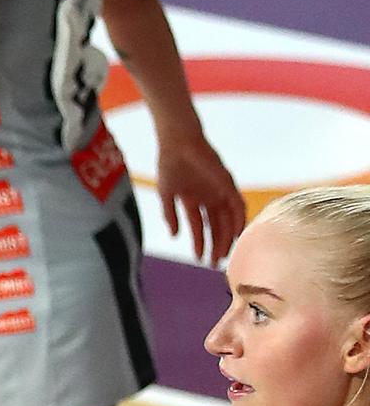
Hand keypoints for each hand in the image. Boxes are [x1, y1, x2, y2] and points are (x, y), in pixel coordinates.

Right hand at [154, 136, 244, 264]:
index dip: (200, 242)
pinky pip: (237, 205)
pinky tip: (236, 234)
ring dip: (227, 237)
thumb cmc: (169, 164)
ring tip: (223, 254)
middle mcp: (210, 198)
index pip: (201, 226)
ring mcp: (220, 191)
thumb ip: (170, 215)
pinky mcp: (227, 183)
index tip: (199, 258)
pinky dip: (238, 220)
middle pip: (217, 226)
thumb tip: (174, 236)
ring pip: (227, 219)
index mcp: (195, 200)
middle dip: (215, 244)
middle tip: (214, 263)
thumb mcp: (166, 194)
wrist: (178, 142)